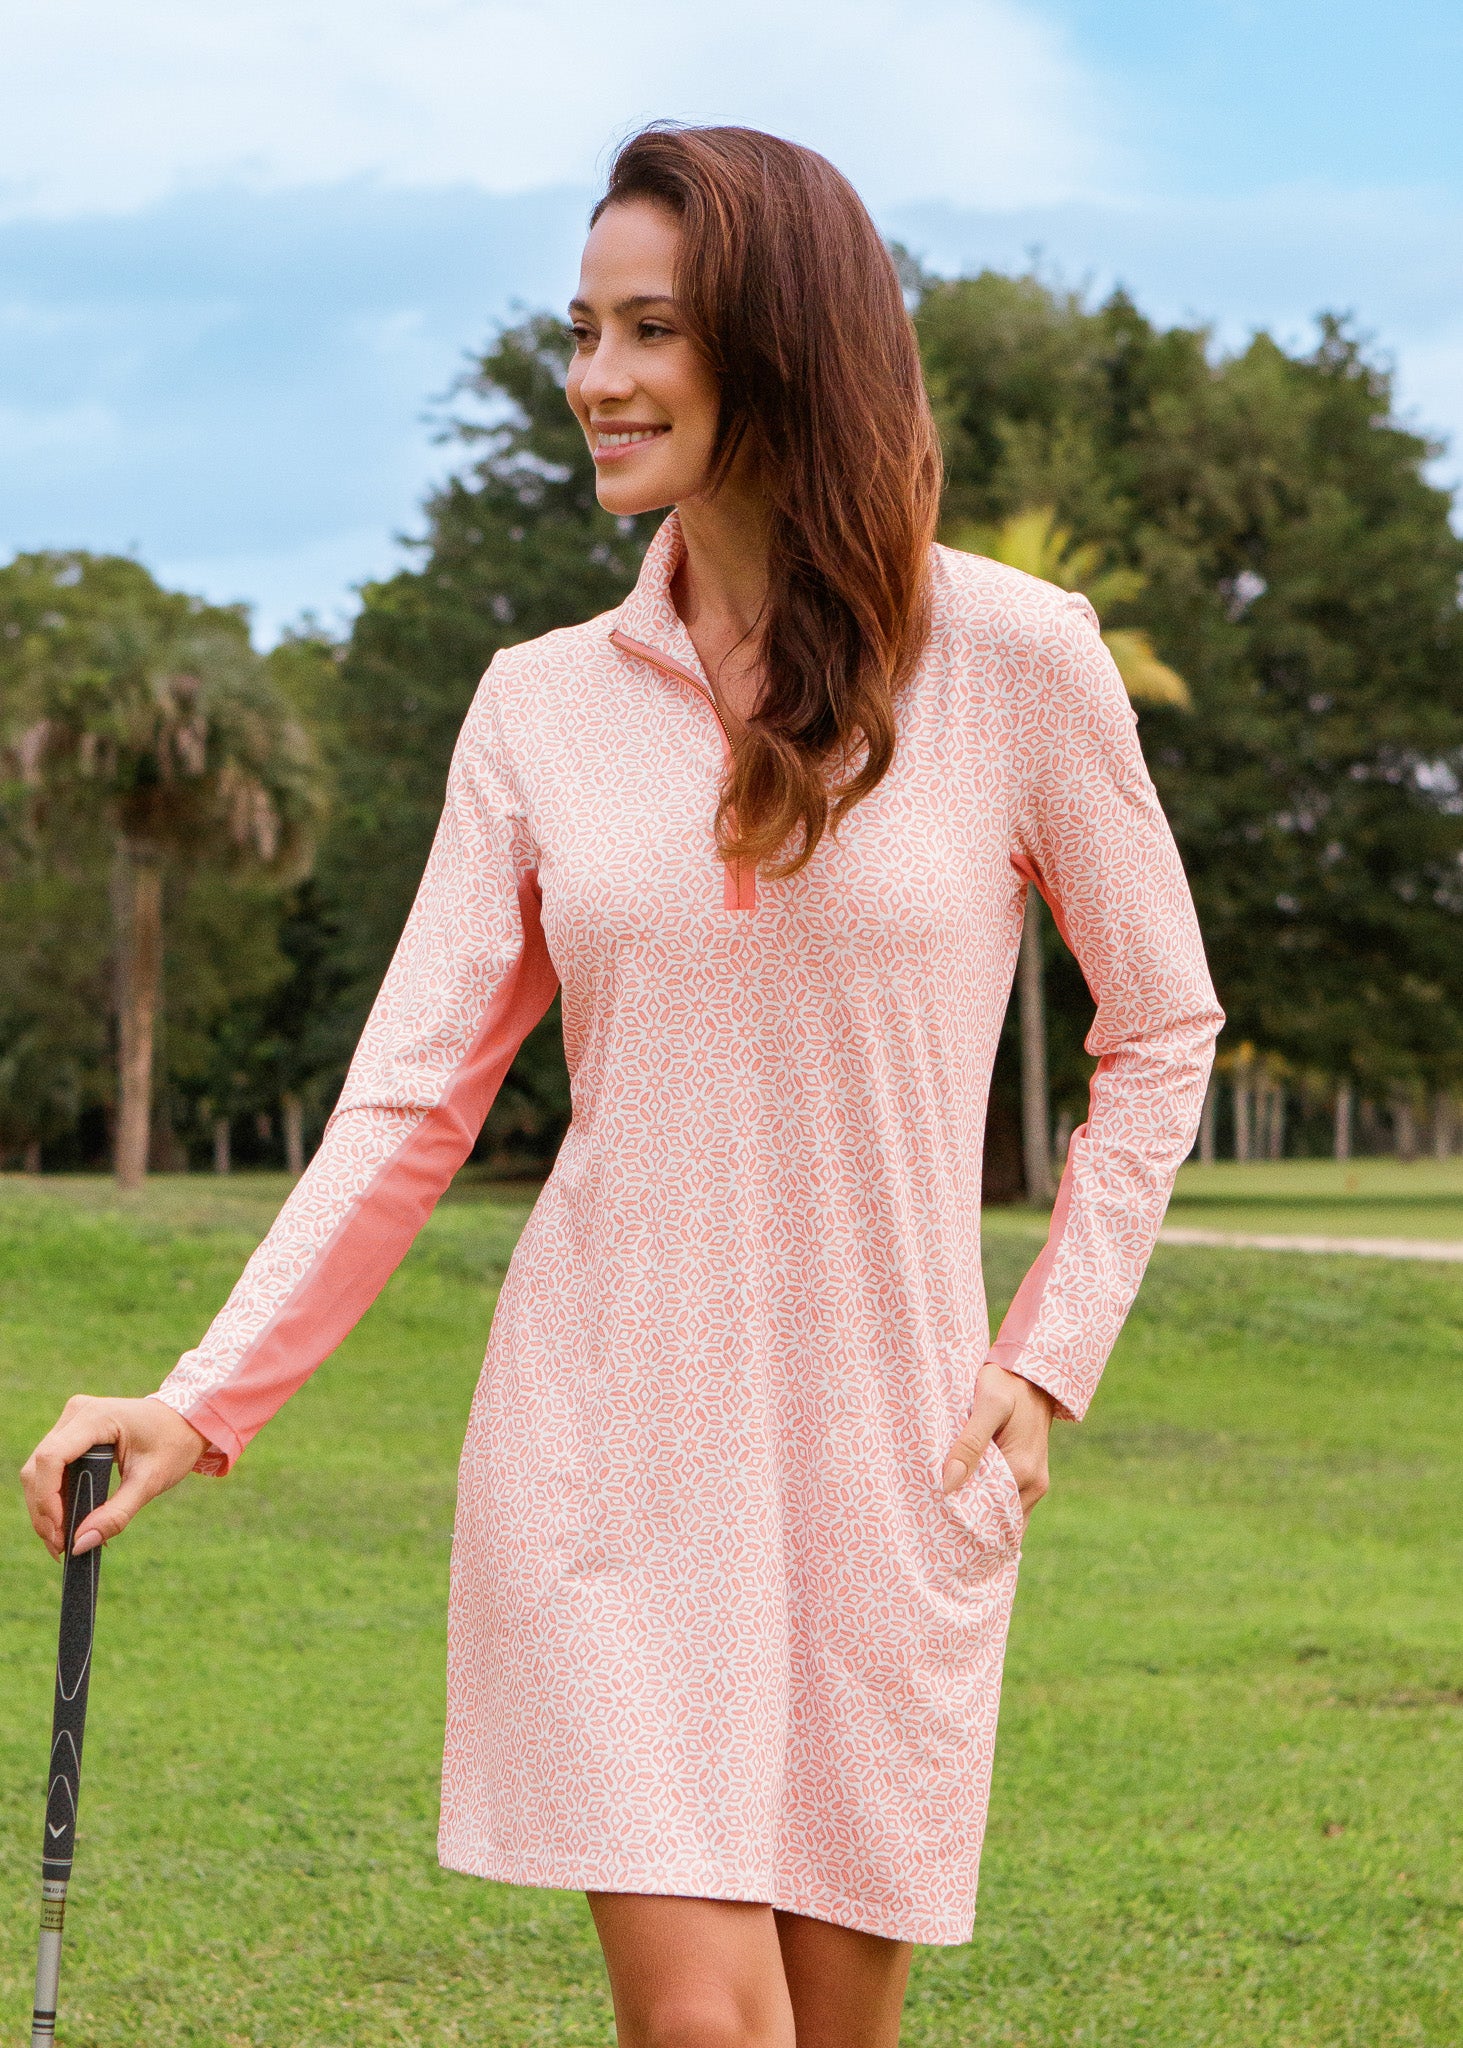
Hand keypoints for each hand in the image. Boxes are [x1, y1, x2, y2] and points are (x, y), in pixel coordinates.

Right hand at [20, 1395, 206, 1560]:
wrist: (186, 1421)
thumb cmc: (173, 1444)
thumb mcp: (150, 1482)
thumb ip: (116, 1514)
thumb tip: (80, 1545)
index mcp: (98, 1417)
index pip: (52, 1457)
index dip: (47, 1498)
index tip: (59, 1533)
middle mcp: (78, 1413)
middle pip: (39, 1467)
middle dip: (44, 1511)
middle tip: (60, 1548)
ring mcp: (72, 1420)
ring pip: (39, 1470)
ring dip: (45, 1508)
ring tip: (62, 1542)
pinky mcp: (72, 1432)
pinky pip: (51, 1468)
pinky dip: (54, 1497)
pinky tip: (67, 1523)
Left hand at [942, 1361, 1054, 1518]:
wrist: (1035, 1374)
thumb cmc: (1007, 1384)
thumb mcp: (988, 1405)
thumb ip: (970, 1443)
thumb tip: (948, 1484)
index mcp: (1022, 1471)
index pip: (988, 1515)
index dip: (962, 1522)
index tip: (934, 1526)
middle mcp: (1033, 1484)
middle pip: (997, 1522)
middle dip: (970, 1526)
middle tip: (934, 1527)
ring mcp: (1035, 1483)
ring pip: (1004, 1516)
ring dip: (979, 1517)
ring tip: (944, 1517)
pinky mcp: (1031, 1476)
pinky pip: (1009, 1503)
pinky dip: (989, 1507)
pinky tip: (965, 1501)